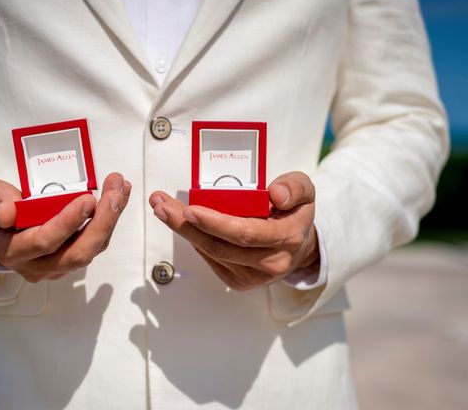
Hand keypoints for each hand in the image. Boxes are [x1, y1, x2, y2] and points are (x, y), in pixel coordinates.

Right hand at [0, 172, 130, 281]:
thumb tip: (7, 213)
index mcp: (12, 251)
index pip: (44, 241)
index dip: (68, 222)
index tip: (88, 198)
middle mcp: (36, 265)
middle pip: (77, 253)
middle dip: (102, 223)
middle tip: (115, 193)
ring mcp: (57, 266)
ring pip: (91, 249)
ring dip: (111, 218)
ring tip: (121, 188)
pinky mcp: (72, 257)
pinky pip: (96, 242)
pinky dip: (109, 218)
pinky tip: (118, 195)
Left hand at [149, 172, 318, 289]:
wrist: (299, 245)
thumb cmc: (295, 214)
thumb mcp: (304, 191)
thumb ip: (294, 187)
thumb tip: (276, 194)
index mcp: (287, 238)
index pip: (246, 233)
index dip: (215, 223)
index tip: (190, 209)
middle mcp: (270, 262)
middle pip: (220, 246)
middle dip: (186, 225)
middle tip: (163, 205)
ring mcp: (253, 276)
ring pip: (211, 253)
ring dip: (183, 230)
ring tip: (164, 208)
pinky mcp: (238, 281)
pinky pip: (210, 258)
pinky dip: (194, 239)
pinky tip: (182, 223)